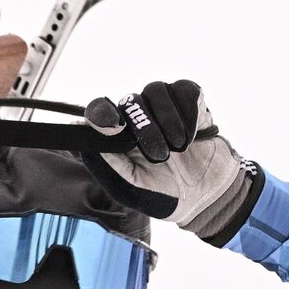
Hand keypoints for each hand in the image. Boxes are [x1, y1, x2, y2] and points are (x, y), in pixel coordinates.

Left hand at [82, 80, 261, 242]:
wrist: (207, 198)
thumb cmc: (161, 194)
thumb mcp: (128, 189)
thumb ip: (104, 161)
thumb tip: (81, 128)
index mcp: (116, 136)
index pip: (99, 110)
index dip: (102, 112)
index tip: (114, 127)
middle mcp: (137, 115)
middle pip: (130, 100)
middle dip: (145, 128)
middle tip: (160, 156)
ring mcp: (163, 105)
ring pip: (156, 90)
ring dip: (169, 122)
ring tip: (179, 150)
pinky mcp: (190, 100)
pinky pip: (185, 90)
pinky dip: (190, 114)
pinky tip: (194, 136)